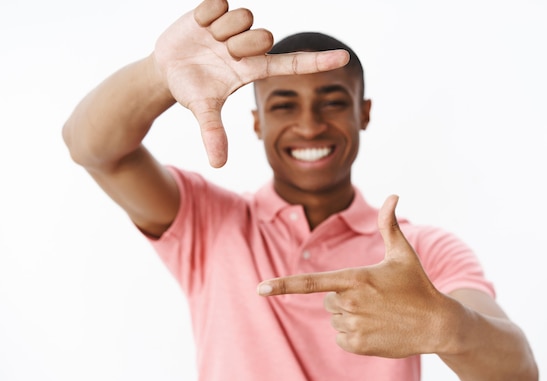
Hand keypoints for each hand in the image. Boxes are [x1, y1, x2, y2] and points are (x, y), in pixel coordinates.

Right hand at [153, 0, 348, 167]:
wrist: (166, 68)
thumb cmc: (192, 90)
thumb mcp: (203, 110)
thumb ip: (213, 133)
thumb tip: (218, 164)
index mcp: (255, 67)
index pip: (293, 63)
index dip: (318, 62)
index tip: (344, 59)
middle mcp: (250, 45)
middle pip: (265, 35)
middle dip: (241, 45)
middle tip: (223, 53)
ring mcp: (235, 26)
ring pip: (244, 16)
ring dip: (222, 30)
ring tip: (209, 41)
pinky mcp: (218, 8)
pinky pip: (219, 2)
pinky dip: (206, 16)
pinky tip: (199, 27)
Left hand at [257, 195, 457, 357]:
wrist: (437, 324)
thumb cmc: (417, 284)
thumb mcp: (403, 253)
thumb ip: (390, 224)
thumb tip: (393, 195)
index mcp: (355, 278)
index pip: (311, 283)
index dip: (283, 284)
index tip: (260, 289)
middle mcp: (351, 303)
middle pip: (327, 300)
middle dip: (344, 298)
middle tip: (373, 298)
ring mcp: (354, 326)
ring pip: (334, 319)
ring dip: (349, 316)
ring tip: (378, 314)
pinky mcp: (358, 345)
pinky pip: (340, 337)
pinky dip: (353, 334)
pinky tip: (376, 328)